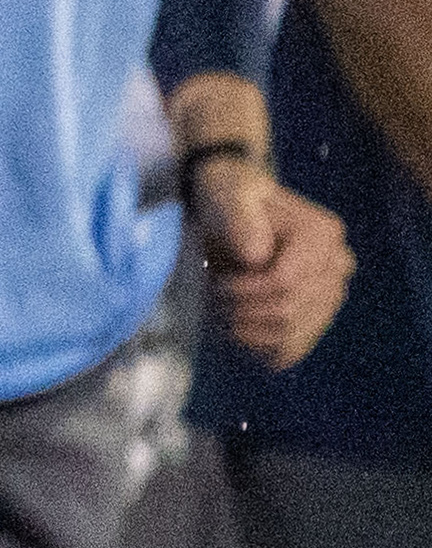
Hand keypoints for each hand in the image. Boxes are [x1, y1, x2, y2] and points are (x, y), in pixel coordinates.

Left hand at [192, 157, 352, 369]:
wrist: (231, 211)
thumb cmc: (228, 200)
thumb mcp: (228, 195)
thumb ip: (240, 217)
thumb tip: (257, 255)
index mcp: (323, 235)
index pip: (284, 283)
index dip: (241, 292)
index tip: (213, 285)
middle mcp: (338, 265)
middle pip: (286, 312)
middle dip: (238, 312)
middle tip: (210, 301)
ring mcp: (331, 295)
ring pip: (289, 336)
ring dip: (243, 332)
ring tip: (219, 312)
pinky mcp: (315, 319)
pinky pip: (290, 352)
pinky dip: (257, 349)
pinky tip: (236, 331)